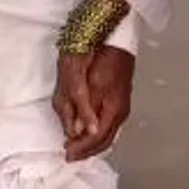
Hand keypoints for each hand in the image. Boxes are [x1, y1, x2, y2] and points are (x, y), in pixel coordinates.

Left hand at [53, 45, 134, 162]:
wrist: (115, 34)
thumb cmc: (98, 53)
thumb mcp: (84, 80)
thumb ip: (81, 107)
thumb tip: (78, 131)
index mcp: (113, 108)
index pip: (97, 138)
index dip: (81, 148)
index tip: (67, 153)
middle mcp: (120, 110)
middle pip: (105, 139)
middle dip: (87, 149)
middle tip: (70, 154)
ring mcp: (121, 103)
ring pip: (108, 132)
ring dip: (92, 142)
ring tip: (76, 144)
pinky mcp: (118, 96)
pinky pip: (109, 123)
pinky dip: (98, 131)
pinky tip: (87, 128)